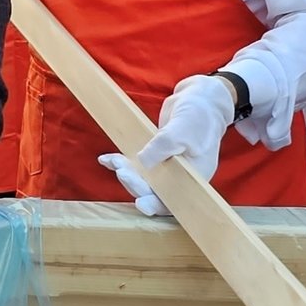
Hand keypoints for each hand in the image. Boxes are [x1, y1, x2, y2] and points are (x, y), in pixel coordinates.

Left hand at [99, 73, 234, 216]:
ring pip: (142, 180)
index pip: (174, 200)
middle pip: (154, 192)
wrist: (198, 100)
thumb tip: (142, 162)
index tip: (140, 203)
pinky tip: (107, 159)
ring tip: (114, 161)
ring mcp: (166, 169)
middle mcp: (179, 178)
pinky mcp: (154, 158)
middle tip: (122, 172)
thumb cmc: (198, 115)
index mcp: (193, 178)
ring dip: (126, 173)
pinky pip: (137, 167)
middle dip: (135, 184)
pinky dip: (122, 163)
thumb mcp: (181, 129)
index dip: (156, 205)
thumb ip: (162, 147)